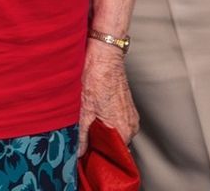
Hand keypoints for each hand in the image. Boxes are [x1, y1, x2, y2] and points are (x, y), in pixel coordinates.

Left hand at [77, 39, 136, 156]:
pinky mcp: (126, 106)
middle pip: (114, 144)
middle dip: (98, 144)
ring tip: (84, 125)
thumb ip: (82, 134)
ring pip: (114, 132)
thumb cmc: (96, 77)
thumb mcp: (83, 109)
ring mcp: (130, 115)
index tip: (85, 155)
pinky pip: (115, 121)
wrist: (104, 54)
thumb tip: (79, 152)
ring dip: (100, 131)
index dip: (98, 155)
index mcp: (123, 129)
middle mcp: (131, 125)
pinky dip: (103, 121)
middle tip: (80, 141)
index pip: (113, 154)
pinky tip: (91, 113)